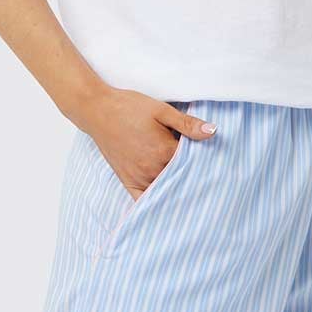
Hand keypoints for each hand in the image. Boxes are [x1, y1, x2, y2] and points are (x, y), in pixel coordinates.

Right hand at [77, 88, 215, 200]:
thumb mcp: (161, 110)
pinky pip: (143, 200)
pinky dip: (155, 202)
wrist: (99, 111)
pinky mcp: (127, 181)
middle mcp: (152, 169)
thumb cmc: (130, 108)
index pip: (193, 164)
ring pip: (165, 191)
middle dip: (193, 177)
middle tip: (207, 179)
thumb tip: (213, 131)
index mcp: (164, 151)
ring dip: (177, 190)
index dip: (203, 161)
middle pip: (181, 179)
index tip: (212, 161)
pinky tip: (165, 203)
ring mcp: (139, 178)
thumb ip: (187, 124)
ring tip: (192, 191)